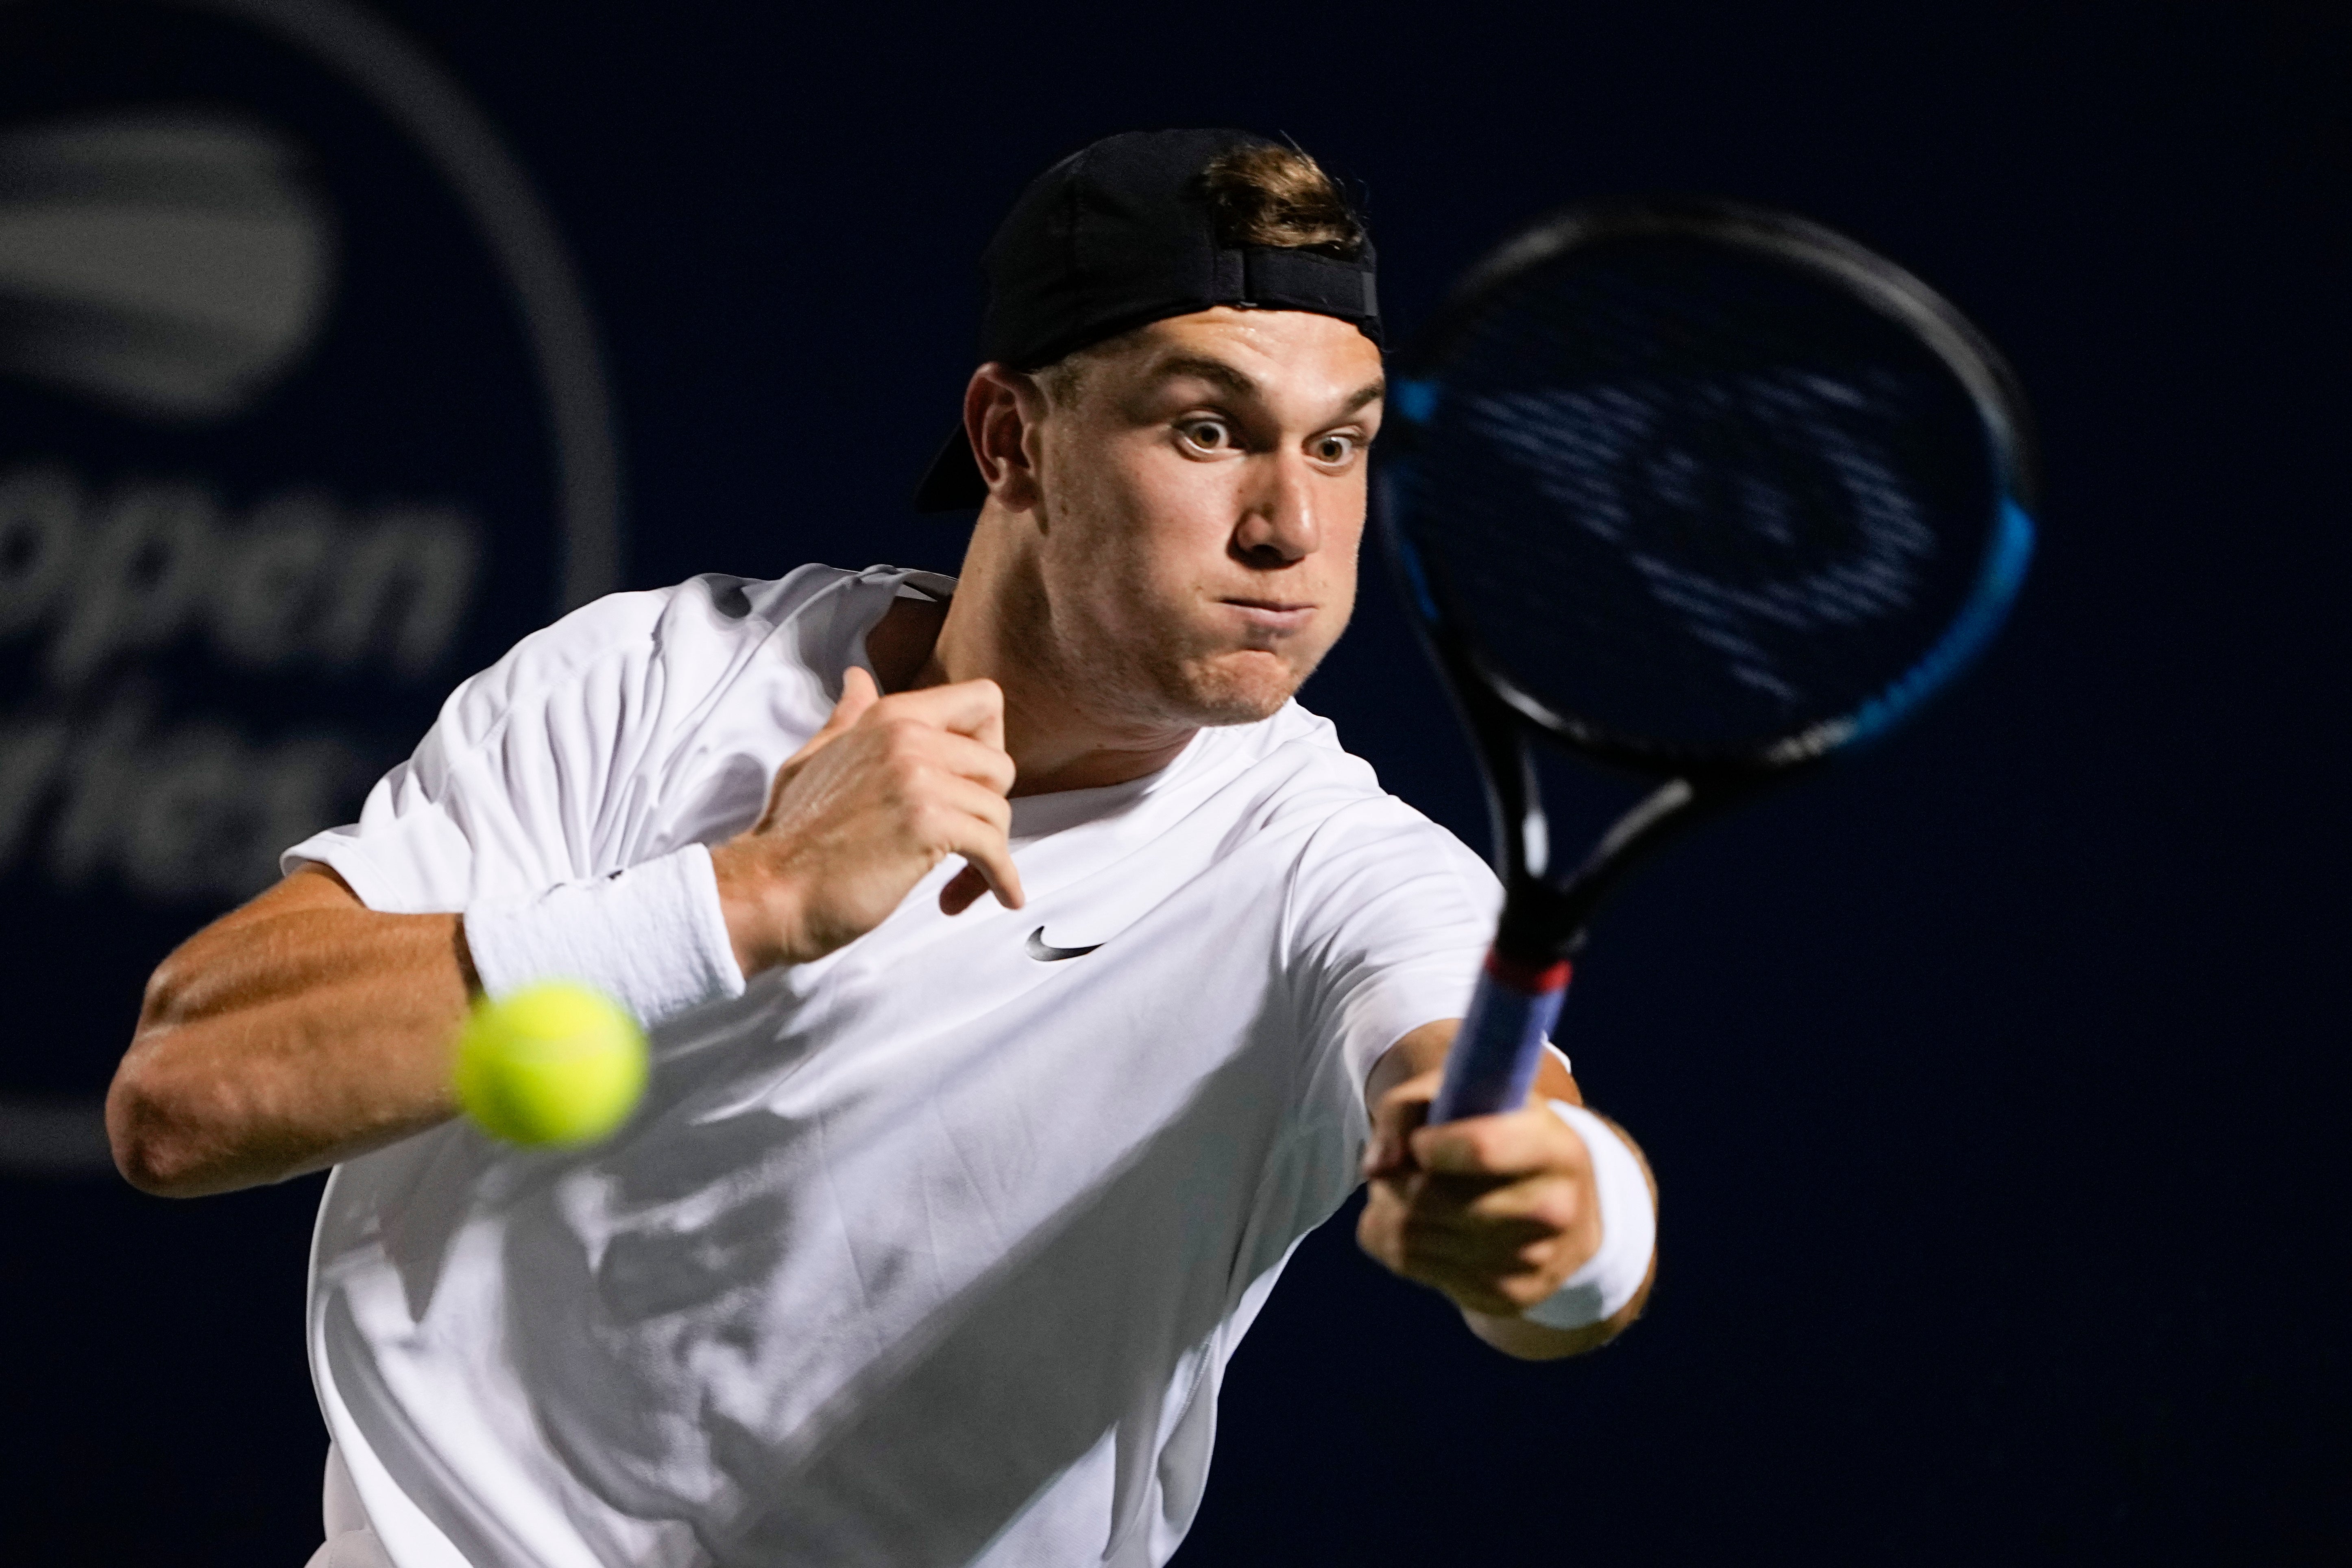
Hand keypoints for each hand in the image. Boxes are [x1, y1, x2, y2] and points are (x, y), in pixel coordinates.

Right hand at [711, 668, 1024, 973]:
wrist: (768, 890)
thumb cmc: (791, 839)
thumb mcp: (814, 759)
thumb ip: (848, 720)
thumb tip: (858, 681)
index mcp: (889, 716)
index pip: (981, 702)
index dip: (988, 745)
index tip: (970, 784)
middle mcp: (907, 736)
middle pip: (999, 764)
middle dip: (988, 808)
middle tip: (964, 840)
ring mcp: (918, 777)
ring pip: (998, 811)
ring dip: (991, 854)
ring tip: (964, 881)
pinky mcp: (927, 823)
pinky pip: (995, 849)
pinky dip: (1002, 878)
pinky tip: (1000, 896)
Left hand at [1356, 1067, 1602, 1318]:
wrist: (1558, 1208)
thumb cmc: (1497, 1135)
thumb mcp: (1461, 1096)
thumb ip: (1405, 1110)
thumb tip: (1377, 1168)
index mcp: (1554, 1146)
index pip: (1480, 1149)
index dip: (1426, 1144)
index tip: (1420, 1141)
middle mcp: (1555, 1209)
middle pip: (1431, 1198)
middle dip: (1399, 1178)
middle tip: (1406, 1166)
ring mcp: (1533, 1261)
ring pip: (1412, 1236)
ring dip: (1390, 1209)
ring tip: (1410, 1194)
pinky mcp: (1506, 1298)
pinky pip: (1411, 1266)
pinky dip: (1396, 1243)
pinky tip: (1423, 1226)